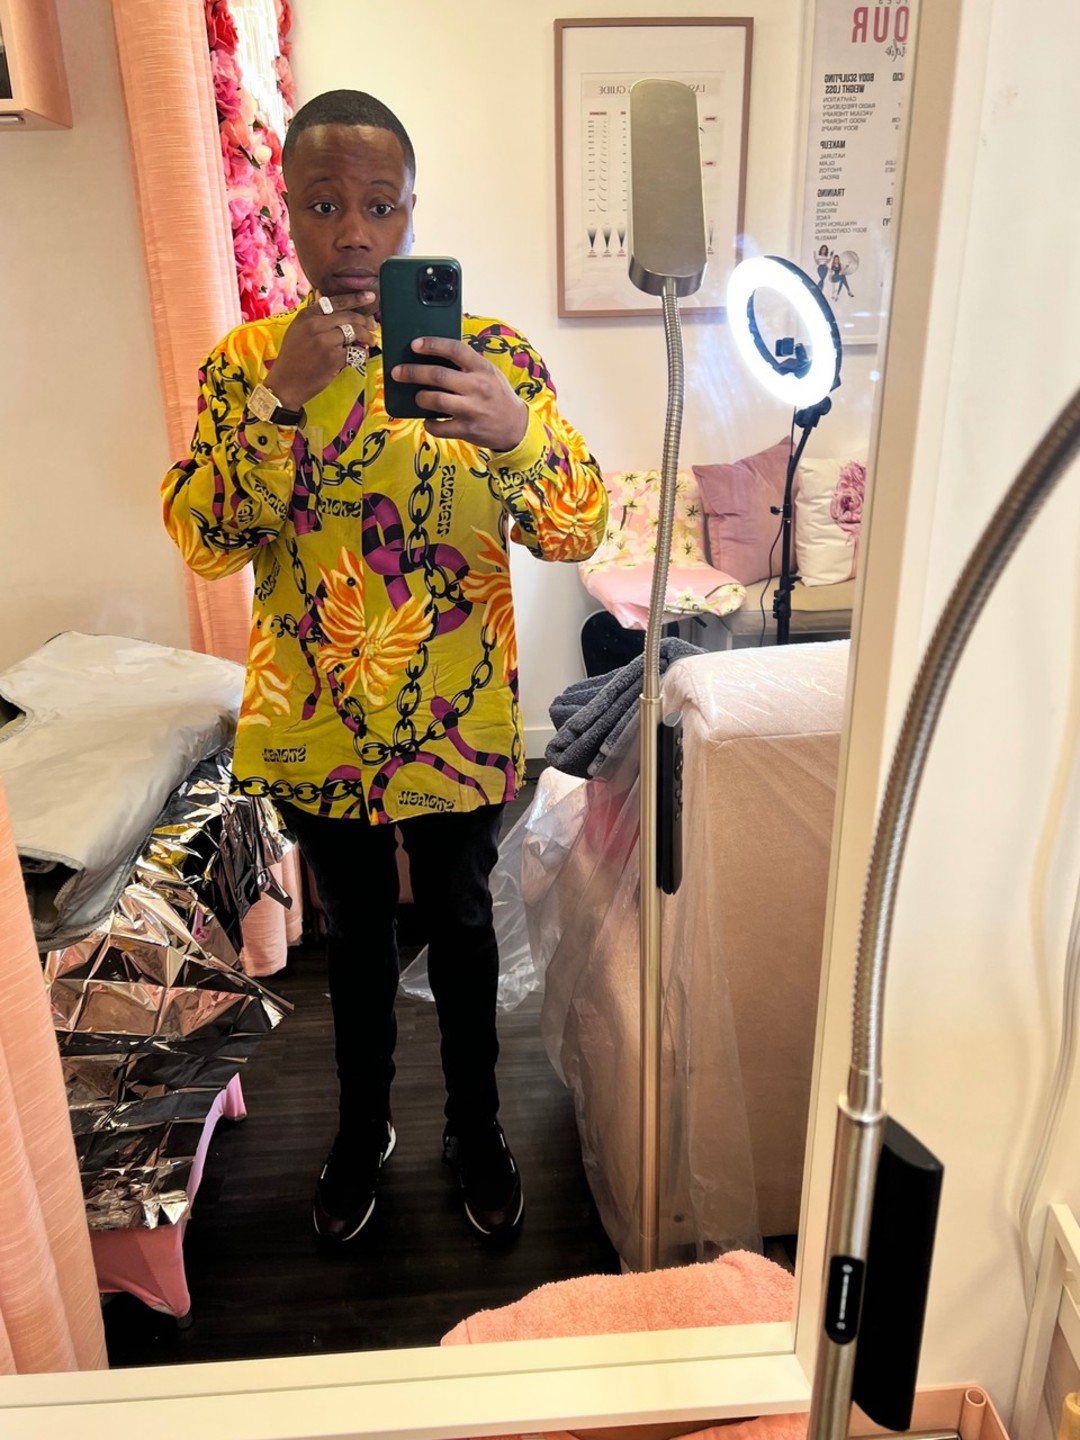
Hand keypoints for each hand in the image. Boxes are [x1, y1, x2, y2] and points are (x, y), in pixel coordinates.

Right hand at [267, 294, 377, 411]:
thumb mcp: (297, 330)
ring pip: (354, 332)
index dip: (355, 298)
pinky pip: (355, 352)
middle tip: (373, 325)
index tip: (369, 296)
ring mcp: (325, 341)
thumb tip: (323, 296)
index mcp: (307, 315)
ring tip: (371, 341)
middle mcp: (316, 325)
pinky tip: (361, 355)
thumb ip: (313, 316)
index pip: (336, 302)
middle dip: (365, 321)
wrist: (285, 383)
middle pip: (349, 317)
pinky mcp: (333, 358)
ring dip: (366, 337)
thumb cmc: (293, 358)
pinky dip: (362, 354)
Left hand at [392, 336, 528, 452]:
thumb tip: (434, 355)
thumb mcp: (489, 373)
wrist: (516, 427)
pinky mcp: (467, 430)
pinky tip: (428, 420)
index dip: (432, 345)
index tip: (414, 345)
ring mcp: (472, 410)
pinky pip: (439, 427)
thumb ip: (467, 364)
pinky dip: (429, 424)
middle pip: (438, 375)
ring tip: (418, 397)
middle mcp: (477, 387)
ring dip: (421, 398)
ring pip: (435, 400)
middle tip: (398, 372)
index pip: (455, 349)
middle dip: (412, 372)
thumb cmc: (497, 396)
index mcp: (482, 368)